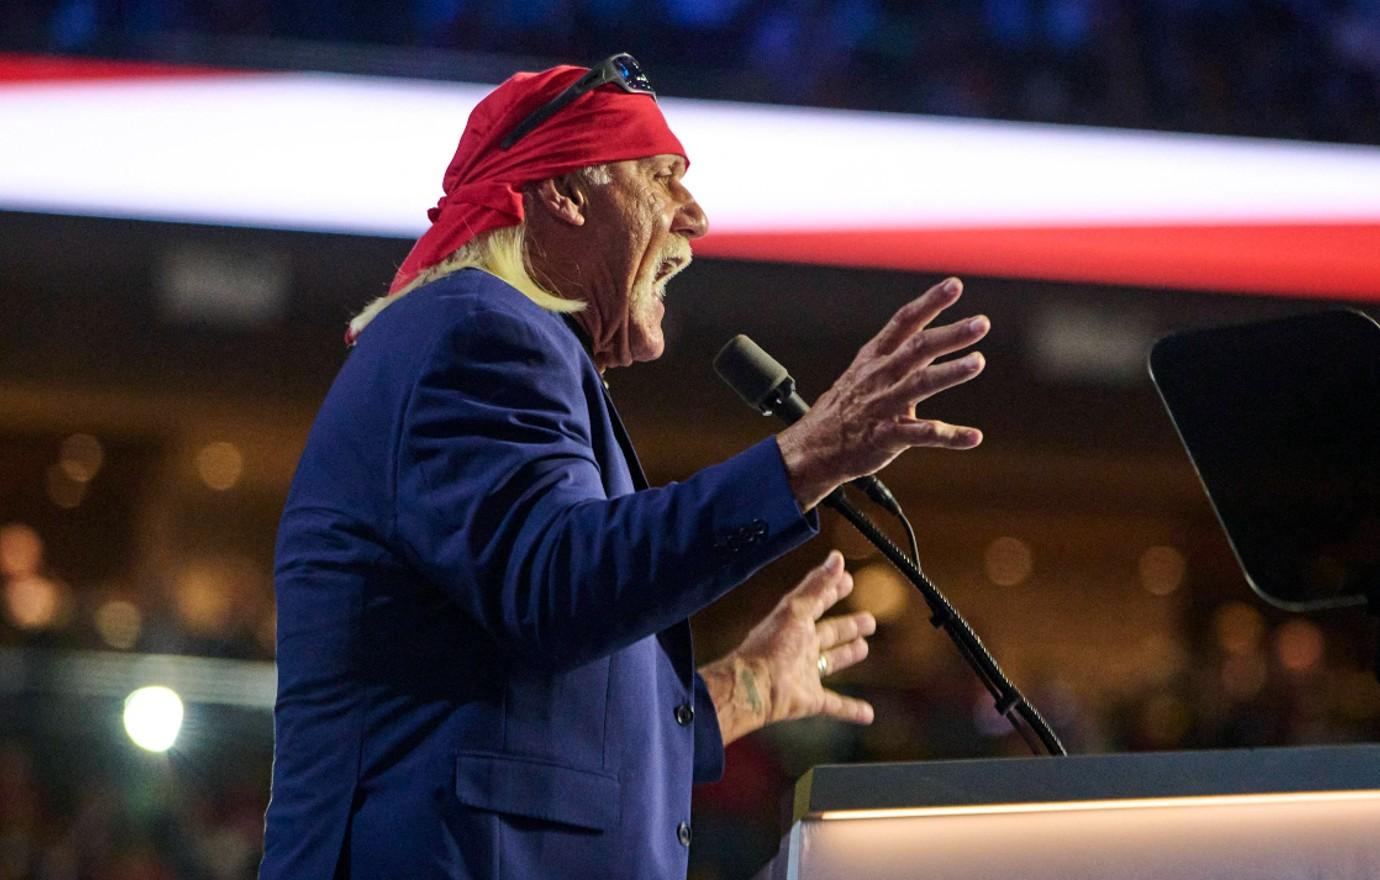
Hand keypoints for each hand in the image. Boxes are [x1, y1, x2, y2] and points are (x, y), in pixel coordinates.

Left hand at [700, 551, 875, 744]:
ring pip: (830, 662)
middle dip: (848, 626)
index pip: (818, 601)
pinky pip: (835, 706)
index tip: (849, 580)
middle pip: (828, 632)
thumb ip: (817, 585)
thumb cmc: (770, 646)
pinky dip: (852, 710)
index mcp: (796, 623)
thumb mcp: (796, 610)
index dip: (833, 590)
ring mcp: (804, 673)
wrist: (752, 687)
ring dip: (846, 655)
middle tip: (869, 621)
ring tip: (863, 648)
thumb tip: (837, 557)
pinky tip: (869, 714)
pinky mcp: (809, 700)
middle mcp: (800, 647)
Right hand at [776, 277, 988, 509]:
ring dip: (950, 372)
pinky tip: (974, 437)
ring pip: (920, 384)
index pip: (904, 322)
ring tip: (978, 361)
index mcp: (875, 357)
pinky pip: (922, 435)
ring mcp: (883, 406)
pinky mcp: (886, 437)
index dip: (930, 302)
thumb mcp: (865, 371)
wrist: (814, 446)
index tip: (955, 285)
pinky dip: (950, 436)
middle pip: (917, 348)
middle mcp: (880, 376)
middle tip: (981, 323)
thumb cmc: (846, 406)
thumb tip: (940, 337)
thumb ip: (902, 354)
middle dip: (950, 334)